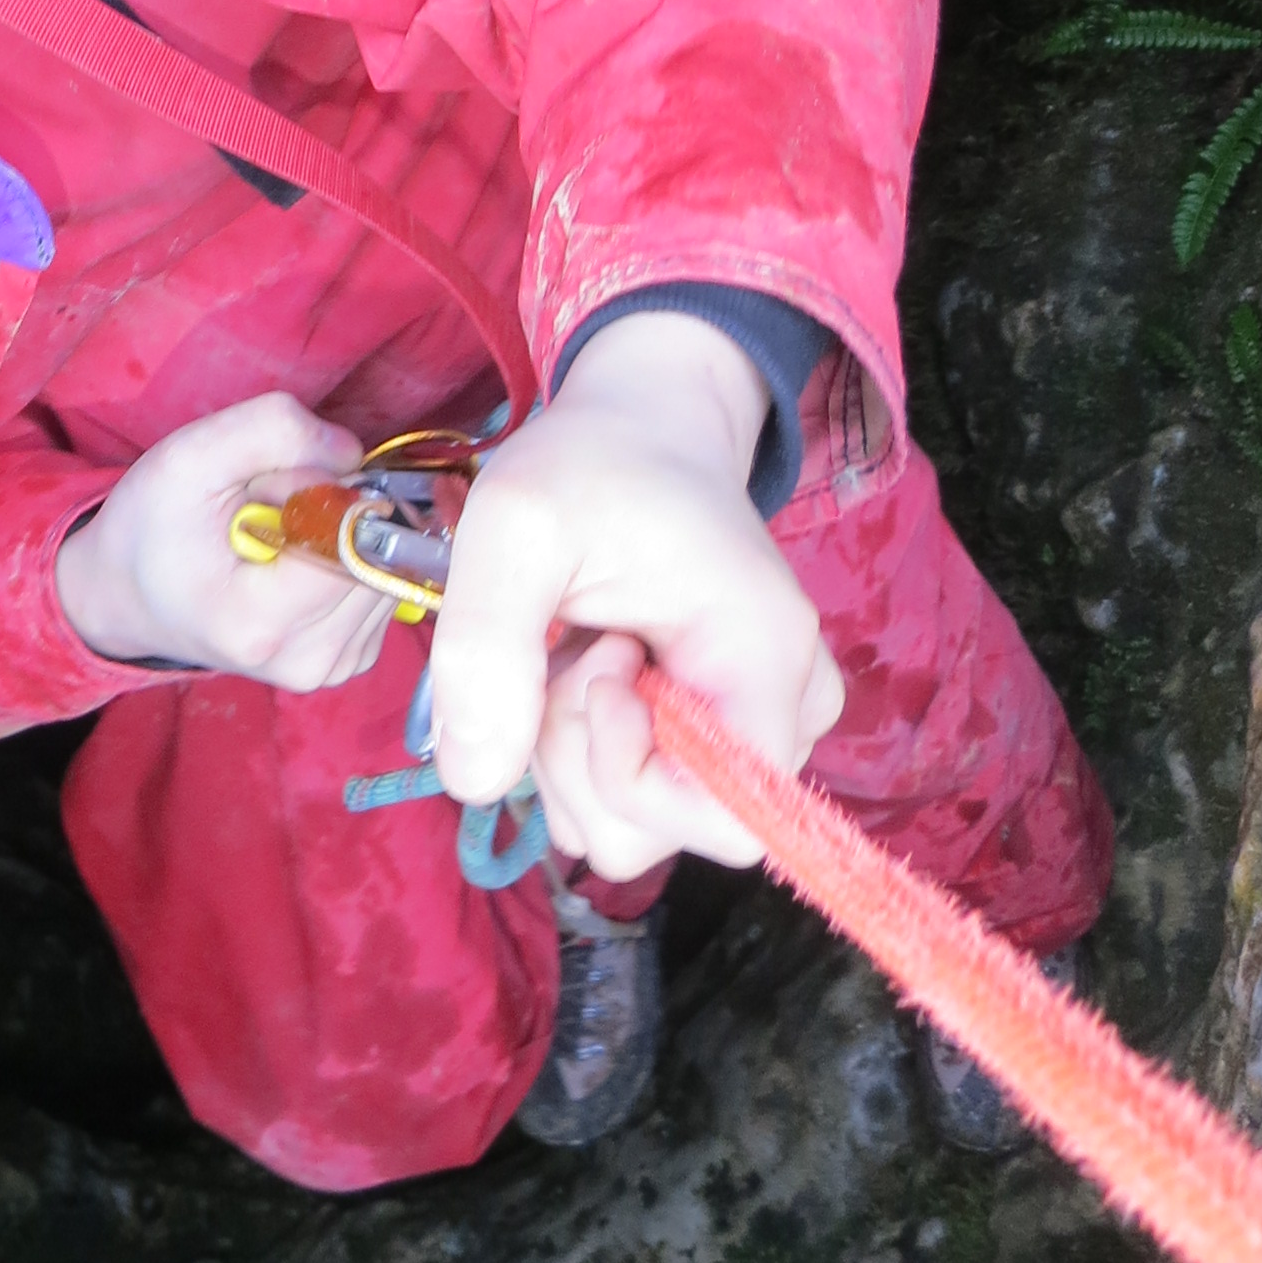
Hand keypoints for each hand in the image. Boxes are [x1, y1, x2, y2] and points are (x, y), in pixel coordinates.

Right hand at [55, 394, 400, 688]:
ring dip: (346, 534)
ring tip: (278, 537)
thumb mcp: (188, 456)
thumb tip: (354, 455)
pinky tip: (298, 559)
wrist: (128, 595)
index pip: (349, 540)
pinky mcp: (350, 660)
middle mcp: (308, 662)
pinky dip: (350, 559)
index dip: (321, 491)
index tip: (266, 489)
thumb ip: (274, 432)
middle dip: (337, 511)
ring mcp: (333, 668)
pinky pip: (383, 585)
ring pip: (388, 566)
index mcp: (261, 625)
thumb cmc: (151, 528)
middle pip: (377, 554)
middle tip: (268, 509)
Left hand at [426, 311, 844, 875]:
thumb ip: (486, 646)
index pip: (728, 820)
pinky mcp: (712, 739)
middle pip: (659, 833)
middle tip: (569, 643)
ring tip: (571, 646)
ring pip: (630, 828)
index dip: (630, 774)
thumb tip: (476, 781)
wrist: (643, 429)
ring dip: (564, 755)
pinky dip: (574, 753)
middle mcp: (785, 713)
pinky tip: (576, 670)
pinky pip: (626, 802)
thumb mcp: (516, 521)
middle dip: (574, 756)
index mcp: (766, 661)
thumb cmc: (593, 464)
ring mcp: (753, 732)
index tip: (594, 665)